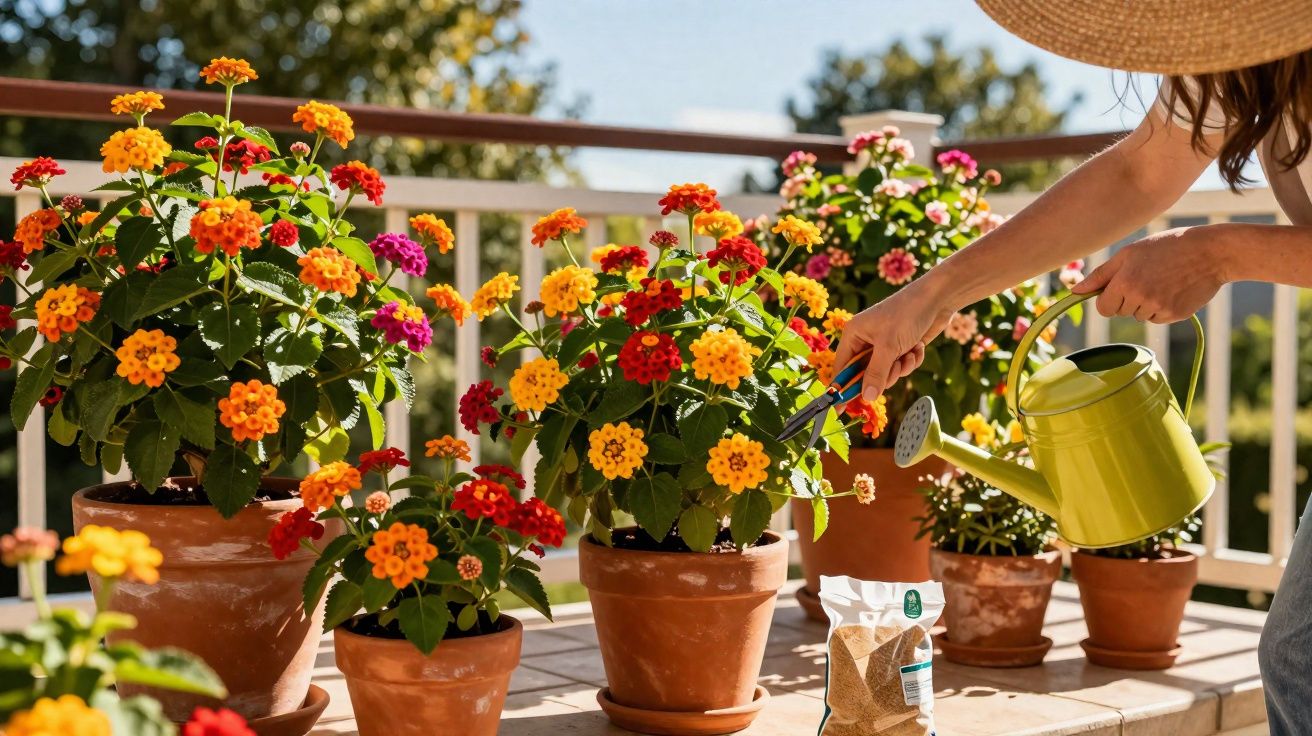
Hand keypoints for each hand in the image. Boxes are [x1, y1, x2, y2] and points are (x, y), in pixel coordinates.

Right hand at [833, 283, 952, 401]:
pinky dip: (910, 361)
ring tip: (909, 353)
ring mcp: (883, 344)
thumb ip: (876, 374)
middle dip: (883, 375)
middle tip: (895, 368)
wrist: (937, 299)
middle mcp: (865, 340)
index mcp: (853, 334)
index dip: (842, 389)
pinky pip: (900, 366)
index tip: (838, 411)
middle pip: (865, 374)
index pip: (842, 368)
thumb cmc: (907, 315)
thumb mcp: (889, 347)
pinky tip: (918, 347)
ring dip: (900, 368)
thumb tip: (865, 397)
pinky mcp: (900, 347)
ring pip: (886, 373)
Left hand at [1073, 226, 1231, 321]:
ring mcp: (1159, 309)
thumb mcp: (1129, 254)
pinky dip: (1162, 308)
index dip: (1109, 299)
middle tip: (1148, 276)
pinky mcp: (1175, 315)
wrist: (1211, 252)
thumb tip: (1075, 292)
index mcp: (1125, 282)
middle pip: (1122, 312)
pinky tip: (1174, 289)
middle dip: (1128, 299)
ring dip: (1145, 304)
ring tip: (1163, 280)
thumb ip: (1101, 275)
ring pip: (1140, 316)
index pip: (1104, 308)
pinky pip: (1158, 319)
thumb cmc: (1166, 247)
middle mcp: (1140, 299)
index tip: (1120, 288)